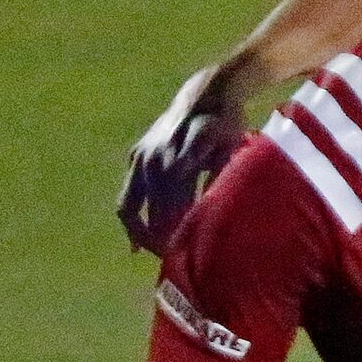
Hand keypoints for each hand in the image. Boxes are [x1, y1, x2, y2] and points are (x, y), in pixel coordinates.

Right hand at [118, 63, 250, 254]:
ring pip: (130, 207)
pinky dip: (132, 218)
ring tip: (153, 257)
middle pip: (151, 214)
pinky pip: (128, 194)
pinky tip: (137, 246)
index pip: (173, 214)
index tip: (185, 263)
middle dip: (160, 243)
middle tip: (173, 269)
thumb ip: (220, 180)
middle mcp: (155, 161)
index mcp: (178, 164)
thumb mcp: (233, 152)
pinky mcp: (137, 155)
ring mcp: (142, 158)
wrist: (208, 92)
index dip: (178, 240)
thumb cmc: (229, 126)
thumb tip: (211, 215)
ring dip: (140, 234)